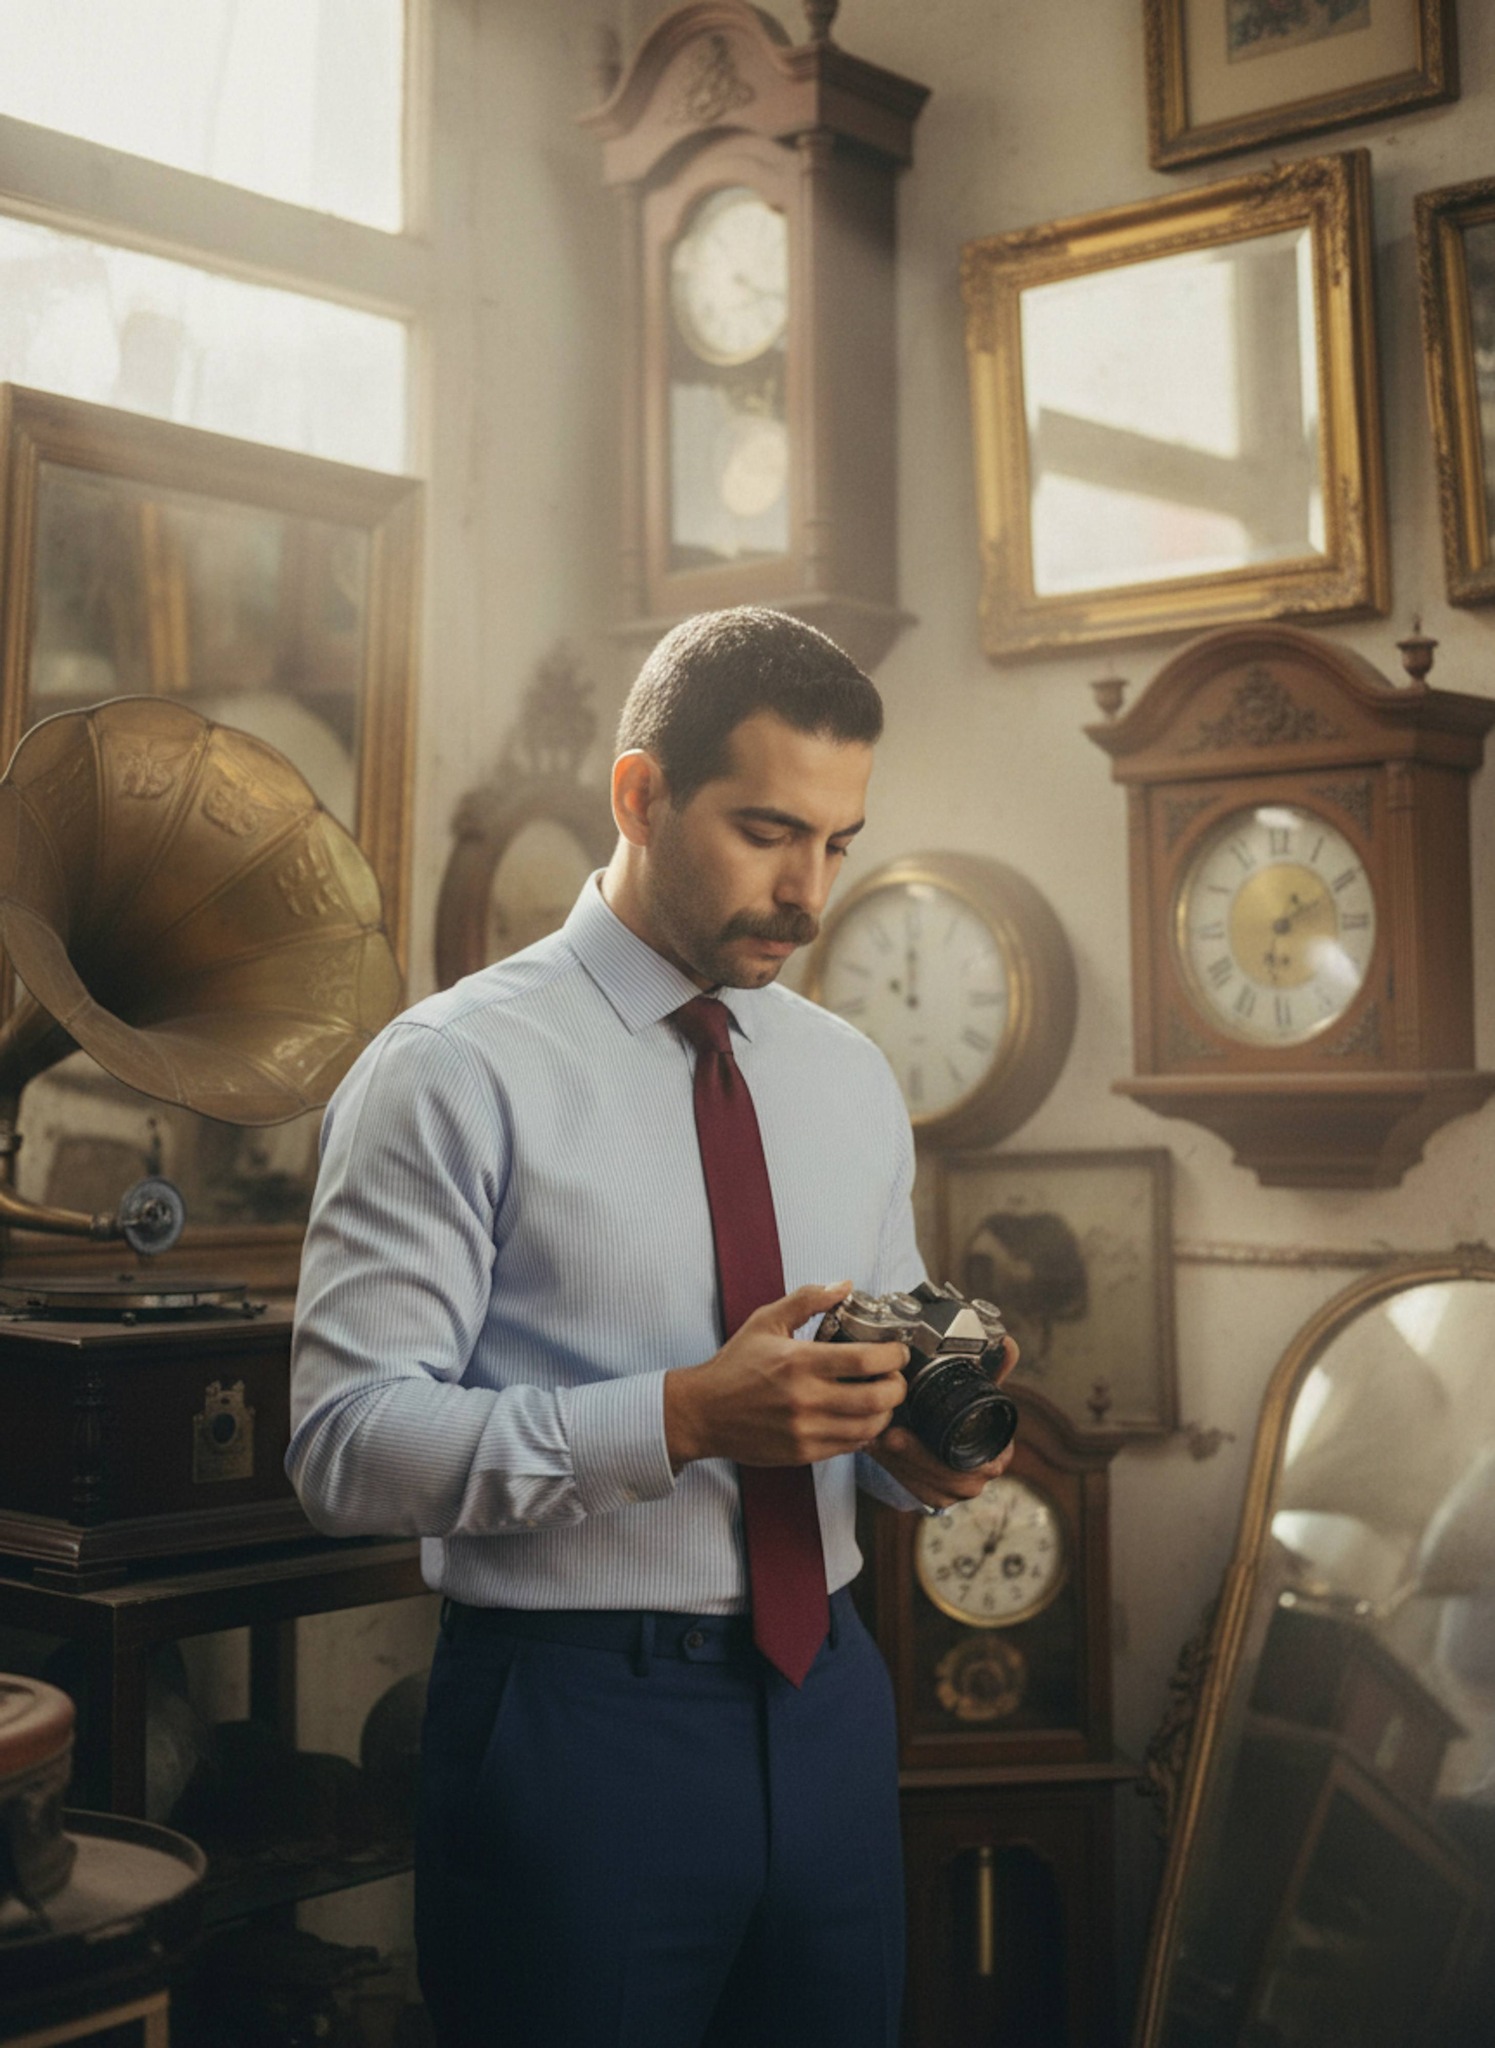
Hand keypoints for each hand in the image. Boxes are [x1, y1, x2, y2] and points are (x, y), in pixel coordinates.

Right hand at [664, 1282, 906, 1472]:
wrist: (703, 1412)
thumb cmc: (735, 1366)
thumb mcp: (766, 1321)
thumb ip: (807, 1300)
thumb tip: (844, 1285)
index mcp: (799, 1361)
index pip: (864, 1360)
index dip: (893, 1356)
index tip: (898, 1351)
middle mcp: (805, 1399)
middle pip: (876, 1399)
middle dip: (897, 1388)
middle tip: (896, 1378)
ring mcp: (805, 1430)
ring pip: (868, 1428)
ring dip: (885, 1413)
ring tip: (882, 1399)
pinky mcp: (802, 1453)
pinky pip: (849, 1447)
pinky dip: (863, 1433)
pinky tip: (859, 1418)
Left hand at [865, 1332, 1020, 1509]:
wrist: (953, 1441)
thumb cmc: (967, 1413)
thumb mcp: (977, 1391)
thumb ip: (993, 1368)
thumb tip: (1008, 1342)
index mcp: (996, 1454)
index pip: (969, 1463)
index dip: (931, 1452)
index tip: (901, 1431)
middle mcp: (979, 1479)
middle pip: (944, 1478)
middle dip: (909, 1458)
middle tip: (882, 1436)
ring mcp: (957, 1493)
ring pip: (925, 1487)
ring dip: (897, 1464)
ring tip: (874, 1441)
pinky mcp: (936, 1499)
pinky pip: (915, 1491)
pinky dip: (896, 1472)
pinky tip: (878, 1453)